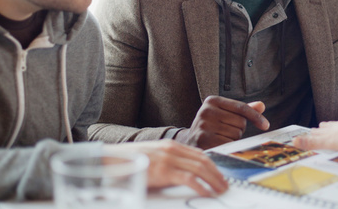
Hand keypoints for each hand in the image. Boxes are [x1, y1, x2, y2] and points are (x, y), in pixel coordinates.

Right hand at [108, 140, 227, 196]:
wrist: (113, 160)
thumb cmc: (131, 162)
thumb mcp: (154, 157)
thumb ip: (169, 162)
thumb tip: (184, 174)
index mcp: (171, 146)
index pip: (199, 154)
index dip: (212, 165)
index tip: (220, 174)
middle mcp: (173, 150)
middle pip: (203, 161)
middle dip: (217, 173)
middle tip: (225, 184)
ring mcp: (169, 159)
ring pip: (200, 168)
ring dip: (213, 180)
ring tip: (220, 189)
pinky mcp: (164, 171)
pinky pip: (189, 179)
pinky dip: (201, 186)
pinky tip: (207, 193)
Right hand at [175, 96, 269, 149]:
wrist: (188, 142)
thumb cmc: (211, 126)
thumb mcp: (223, 113)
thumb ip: (241, 110)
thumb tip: (261, 106)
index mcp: (212, 100)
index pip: (241, 107)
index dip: (256, 116)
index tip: (265, 125)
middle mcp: (206, 111)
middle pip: (240, 122)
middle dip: (238, 129)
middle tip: (225, 131)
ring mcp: (204, 125)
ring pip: (236, 134)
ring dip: (233, 139)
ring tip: (219, 137)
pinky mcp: (204, 140)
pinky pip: (229, 144)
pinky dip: (228, 146)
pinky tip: (218, 144)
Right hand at [293, 120, 337, 150]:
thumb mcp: (325, 142)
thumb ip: (311, 143)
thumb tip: (294, 141)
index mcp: (328, 132)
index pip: (318, 131)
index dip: (314, 132)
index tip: (311, 131)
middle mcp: (335, 128)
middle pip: (327, 128)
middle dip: (322, 129)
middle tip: (319, 128)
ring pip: (337, 126)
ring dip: (333, 127)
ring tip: (331, 127)